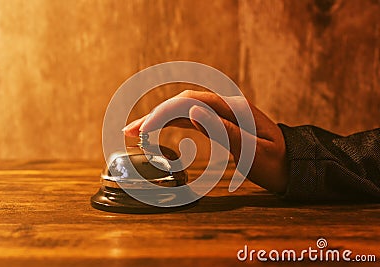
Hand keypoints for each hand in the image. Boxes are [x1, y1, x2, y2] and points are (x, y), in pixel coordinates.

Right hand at [123, 90, 288, 193]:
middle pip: (183, 103)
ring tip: (136, 131)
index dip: (163, 115)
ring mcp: (223, 112)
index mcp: (234, 109)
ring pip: (185, 110)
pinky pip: (192, 118)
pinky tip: (159, 129)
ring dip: (160, 118)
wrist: (295, 165)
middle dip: (154, 115)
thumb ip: (224, 131)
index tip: (142, 130)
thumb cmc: (277, 164)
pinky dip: (173, 124)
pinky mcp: (221, 121)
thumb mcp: (254, 153)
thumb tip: (192, 111)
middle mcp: (226, 105)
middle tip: (129, 131)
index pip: (189, 103)